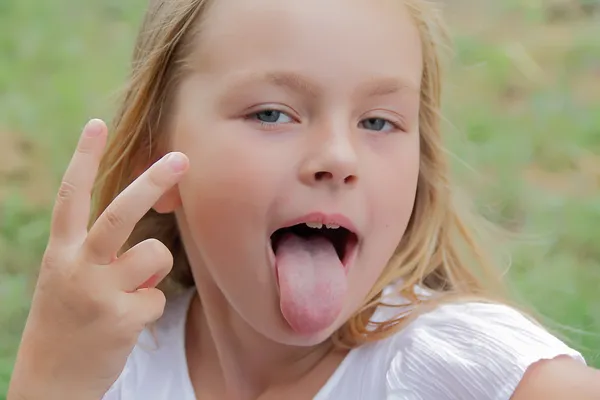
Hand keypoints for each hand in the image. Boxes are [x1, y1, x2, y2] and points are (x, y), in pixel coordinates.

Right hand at [8, 119, 188, 399]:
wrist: (50, 381)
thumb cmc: (67, 321)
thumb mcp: (70, 280)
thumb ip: (100, 253)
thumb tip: (149, 241)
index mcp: (61, 252)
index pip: (70, 196)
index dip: (83, 158)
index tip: (97, 124)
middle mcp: (76, 266)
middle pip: (119, 213)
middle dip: (153, 182)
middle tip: (181, 158)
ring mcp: (98, 292)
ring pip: (155, 255)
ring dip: (153, 273)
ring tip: (130, 294)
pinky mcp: (121, 318)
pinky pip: (157, 298)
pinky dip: (149, 309)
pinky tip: (126, 324)